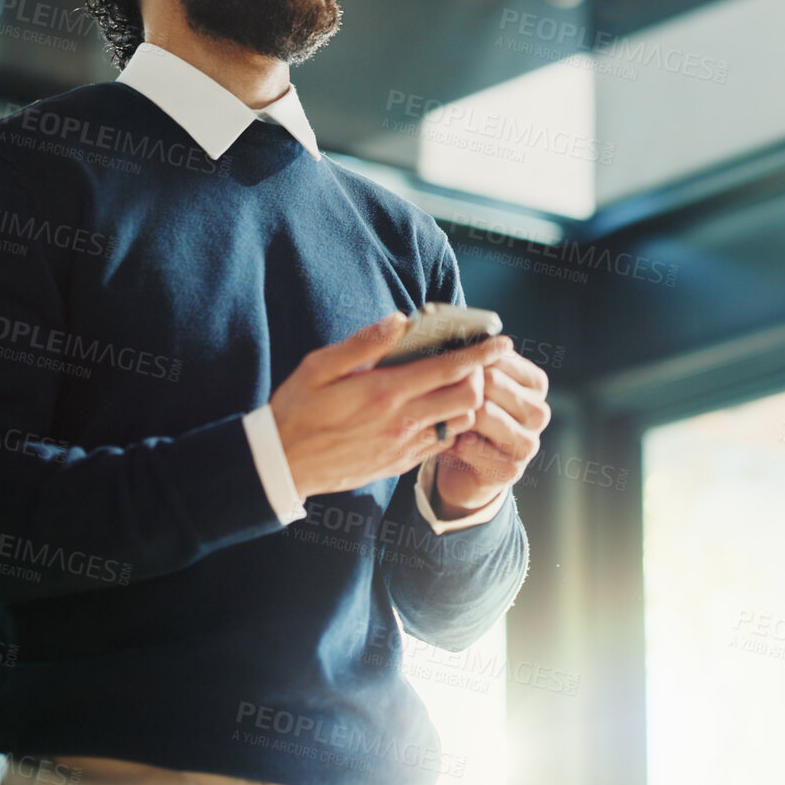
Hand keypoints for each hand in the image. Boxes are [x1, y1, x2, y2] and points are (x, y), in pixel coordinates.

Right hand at [270, 313, 513, 498]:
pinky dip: (449, 424)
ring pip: (460, 422)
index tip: (502, 342)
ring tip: (457, 386)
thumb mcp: (320, 366)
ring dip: (466, 403)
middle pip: (468, 398)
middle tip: (474, 363)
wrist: (282, 465)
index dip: (482, 354)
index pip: (449, 368)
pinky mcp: (400, 464)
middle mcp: (401, 421)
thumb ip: (364, 343)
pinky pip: (441, 443)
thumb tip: (400, 319)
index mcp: (384, 391)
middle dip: (479, 377)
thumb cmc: (298, 409)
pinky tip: (437, 411)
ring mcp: (403, 445)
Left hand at [433, 344, 550, 516]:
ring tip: (445, 417)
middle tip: (439, 393)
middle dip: (461, 386)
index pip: (498, 356)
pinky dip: (454, 443)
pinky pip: (472, 447)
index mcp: (535, 382)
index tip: (446, 365)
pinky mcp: (512, 470)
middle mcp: (539, 411)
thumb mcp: (475, 382)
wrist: (467, 467)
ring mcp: (529, 443)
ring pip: (483, 413)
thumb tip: (445, 333)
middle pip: (492, 382)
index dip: (467, 360)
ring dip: (457, 415)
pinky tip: (450, 442)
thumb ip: (474, 359)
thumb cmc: (469, 415)